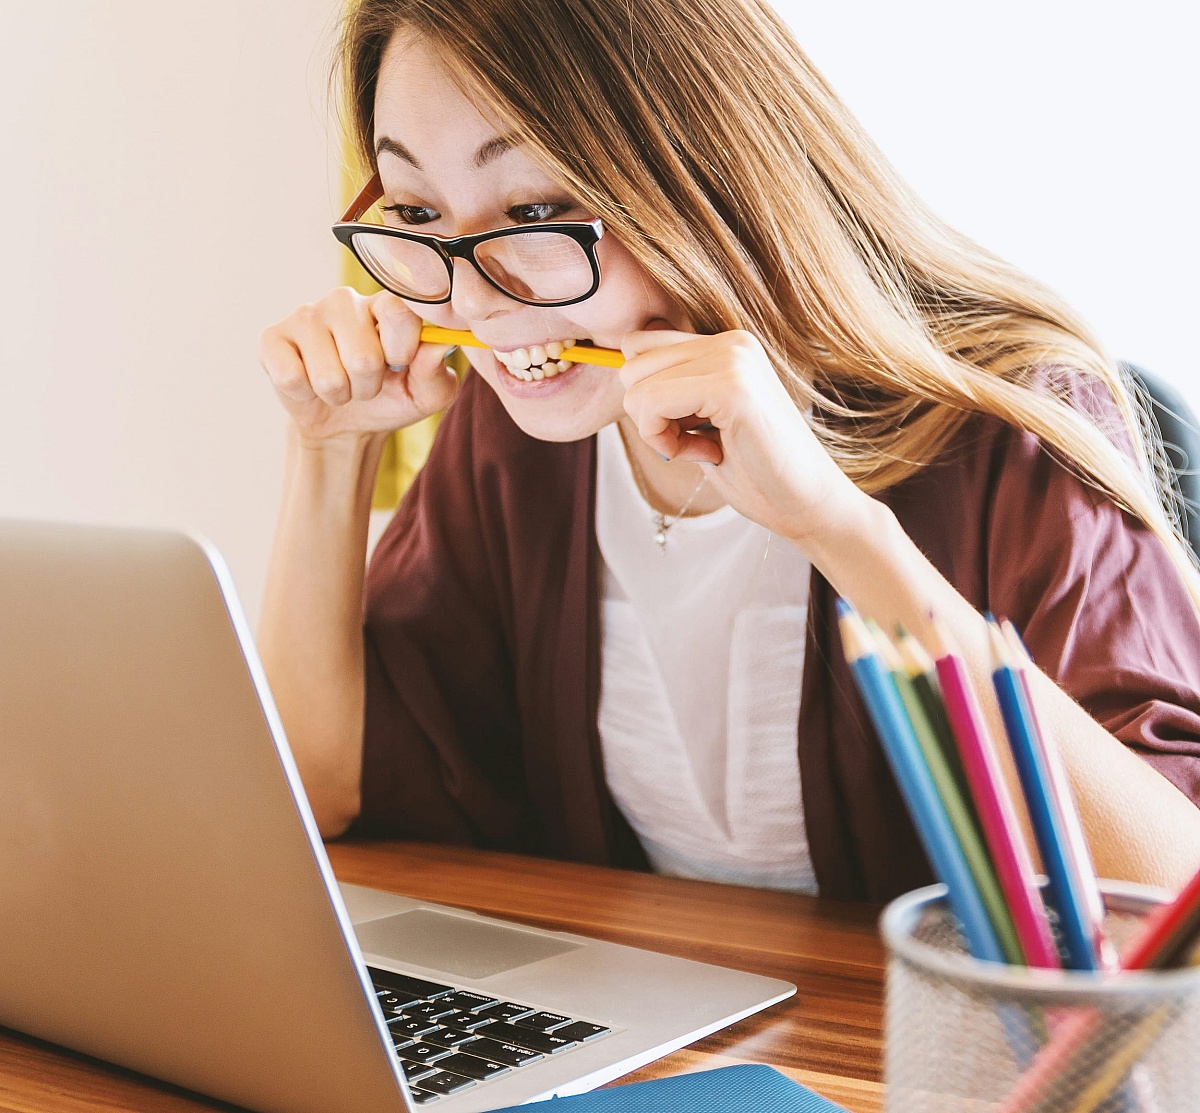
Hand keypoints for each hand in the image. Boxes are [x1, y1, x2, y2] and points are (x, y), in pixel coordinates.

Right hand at [258, 287, 456, 442]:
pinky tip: (308, 383)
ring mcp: (306, 315)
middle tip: (365, 383)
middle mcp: (345, 301)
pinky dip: (305, 395)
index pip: (398, 311)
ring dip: (339, 395)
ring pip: (329, 376)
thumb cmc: (390, 398)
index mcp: (385, 305)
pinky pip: (292, 378)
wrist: (345, 424)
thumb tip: (439, 345)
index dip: (402, 349)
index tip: (400, 364)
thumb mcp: (424, 394)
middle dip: (368, 386)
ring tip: (339, 386)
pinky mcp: (272, 338)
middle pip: (363, 357)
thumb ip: (436, 372)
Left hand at [620, 328, 867, 546]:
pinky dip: (663, 439)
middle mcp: (731, 342)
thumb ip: (673, 391)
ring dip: (656, 430)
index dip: (646, 397)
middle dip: (647, 414)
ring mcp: (734, 359)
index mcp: (726, 345)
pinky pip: (652, 403)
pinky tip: (705, 454)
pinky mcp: (732, 387)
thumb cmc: (755, 471)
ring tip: (702, 448)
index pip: (640, 346)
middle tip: (692, 443)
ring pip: (636, 385)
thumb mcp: (703, 421)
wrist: (807, 504)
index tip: (683, 429)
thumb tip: (622, 370)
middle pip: (631, 363)